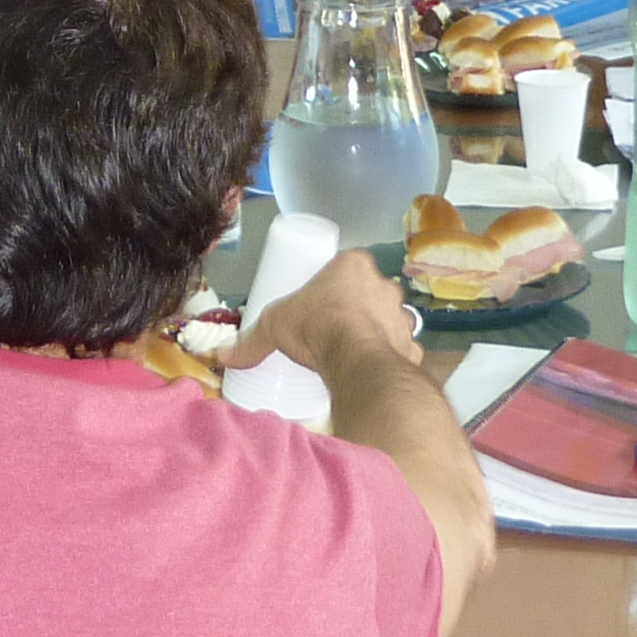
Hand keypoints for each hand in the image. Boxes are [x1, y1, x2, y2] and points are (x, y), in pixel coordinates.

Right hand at [226, 249, 421, 378]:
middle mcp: (384, 285)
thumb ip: (252, 340)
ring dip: (373, 332)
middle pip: (367, 292)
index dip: (331, 284)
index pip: (345, 266)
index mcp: (354, 265)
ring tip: (349, 352)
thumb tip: (225, 356)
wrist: (357, 362)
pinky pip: (398, 349)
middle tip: (330, 328)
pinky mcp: (412, 346)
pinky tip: (369, 370)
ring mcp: (402, 316)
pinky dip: (386, 359)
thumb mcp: (274, 326)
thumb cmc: (317, 326)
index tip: (317, 302)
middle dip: (353, 308)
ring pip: (387, 320)